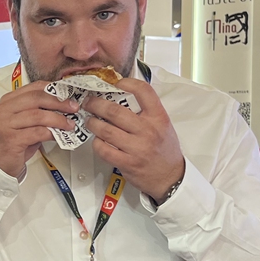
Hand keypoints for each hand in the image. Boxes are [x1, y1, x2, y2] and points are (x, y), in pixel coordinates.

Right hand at [0, 81, 77, 177]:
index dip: (54, 89)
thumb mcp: (24, 122)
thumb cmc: (13, 141)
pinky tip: (59, 135)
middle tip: (73, 108)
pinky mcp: (11, 139)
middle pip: (36, 98)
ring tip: (70, 124)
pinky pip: (37, 132)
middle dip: (59, 102)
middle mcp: (4, 109)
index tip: (69, 94)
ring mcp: (5, 124)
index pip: (34, 87)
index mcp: (8, 100)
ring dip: (58, 119)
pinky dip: (51, 133)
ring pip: (38, 115)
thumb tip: (64, 106)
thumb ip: (39, 111)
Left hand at [84, 78, 184, 203]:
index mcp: (158, 117)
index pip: (143, 91)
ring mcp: (137, 148)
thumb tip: (121, 94)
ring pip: (106, 130)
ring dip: (92, 123)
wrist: (170, 177)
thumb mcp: (162, 125)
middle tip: (89, 102)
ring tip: (89, 120)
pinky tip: (97, 139)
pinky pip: (103, 149)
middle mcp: (148, 130)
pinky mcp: (127, 162)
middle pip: (115, 111)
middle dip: (96, 104)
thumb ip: (146, 111)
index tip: (115, 83)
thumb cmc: (164, 149)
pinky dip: (96, 142)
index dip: (126, 83)